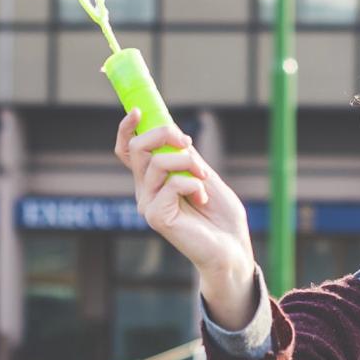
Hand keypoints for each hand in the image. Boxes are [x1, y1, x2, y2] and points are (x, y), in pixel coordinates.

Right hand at [113, 112, 259, 325]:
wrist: (232, 248)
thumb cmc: (221, 216)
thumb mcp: (203, 175)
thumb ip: (185, 156)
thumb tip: (173, 131)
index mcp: (153, 181)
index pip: (128, 151)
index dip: (127, 129)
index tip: (139, 111)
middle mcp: (145, 192)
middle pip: (137, 148)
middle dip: (163, 133)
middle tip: (188, 141)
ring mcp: (148, 205)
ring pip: (157, 162)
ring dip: (188, 162)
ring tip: (203, 179)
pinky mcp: (156, 217)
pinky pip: (172, 183)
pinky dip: (193, 184)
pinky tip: (202, 198)